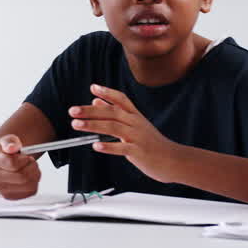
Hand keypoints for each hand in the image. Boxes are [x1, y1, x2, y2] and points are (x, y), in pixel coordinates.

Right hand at [0, 135, 40, 199]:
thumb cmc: (1, 153)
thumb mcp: (5, 141)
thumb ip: (10, 141)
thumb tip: (12, 148)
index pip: (13, 163)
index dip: (25, 159)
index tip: (26, 156)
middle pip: (22, 177)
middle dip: (32, 167)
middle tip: (31, 162)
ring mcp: (0, 189)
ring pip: (29, 185)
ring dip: (35, 175)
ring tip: (30, 168)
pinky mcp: (9, 196)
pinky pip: (30, 191)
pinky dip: (34, 183)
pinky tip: (28, 176)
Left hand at [69, 84, 183, 182]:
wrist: (174, 160)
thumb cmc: (152, 143)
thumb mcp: (136, 125)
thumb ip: (117, 113)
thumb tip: (96, 101)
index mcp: (135, 116)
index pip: (121, 99)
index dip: (107, 92)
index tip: (93, 87)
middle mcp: (136, 123)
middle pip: (112, 112)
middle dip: (90, 111)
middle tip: (73, 111)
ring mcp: (138, 137)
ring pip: (113, 127)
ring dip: (93, 125)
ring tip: (76, 124)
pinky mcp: (139, 152)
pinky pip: (122, 148)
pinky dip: (108, 146)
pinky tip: (96, 146)